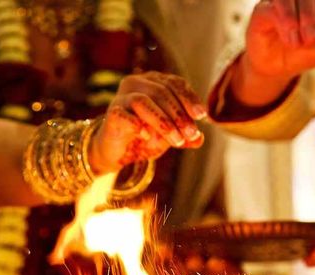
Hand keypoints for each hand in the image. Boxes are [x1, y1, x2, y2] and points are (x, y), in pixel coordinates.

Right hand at [89, 72, 205, 172]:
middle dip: (179, 114)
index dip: (189, 98)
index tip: (201, 116)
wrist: (120, 152)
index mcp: (154, 82)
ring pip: (144, 101)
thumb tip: (200, 139)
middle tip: (190, 134)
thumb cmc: (147, 137)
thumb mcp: (171, 136)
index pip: (175, 83)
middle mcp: (137, 83)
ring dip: (163, 122)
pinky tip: (147, 136)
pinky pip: (124, 115)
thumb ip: (186, 136)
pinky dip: (138, 125)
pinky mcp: (112, 113)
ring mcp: (122, 97)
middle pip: (161, 92)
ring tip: (177, 141)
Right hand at [233, 0, 314, 105]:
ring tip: (298, 41)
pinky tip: (288, 40)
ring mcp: (279, 1)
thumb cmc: (301, 52)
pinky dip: (283, 23)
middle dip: (311, 16)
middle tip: (311, 38)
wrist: (276, 68)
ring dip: (297, 17)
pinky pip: (270, 10)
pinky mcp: (261, 10)